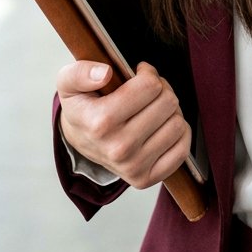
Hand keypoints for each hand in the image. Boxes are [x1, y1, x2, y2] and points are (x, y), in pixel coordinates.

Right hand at [57, 60, 191, 188]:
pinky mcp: (146, 179)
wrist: (81, 141)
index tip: (138, 74)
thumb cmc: (83, 106)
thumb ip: (80, 72)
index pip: (150, 86)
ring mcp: (133, 167)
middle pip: (168, 102)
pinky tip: (162, 126)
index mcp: (100, 122)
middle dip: (161, 89)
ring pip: (177, 123)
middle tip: (148, 91)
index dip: (147, 73)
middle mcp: (118, 149)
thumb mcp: (69, 83)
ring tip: (154, 109)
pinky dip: (179, 133)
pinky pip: (181, 149)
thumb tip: (105, 73)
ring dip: (170, 110)